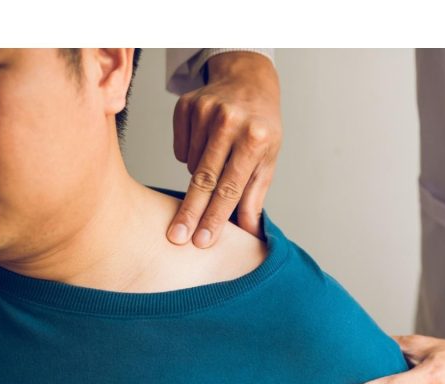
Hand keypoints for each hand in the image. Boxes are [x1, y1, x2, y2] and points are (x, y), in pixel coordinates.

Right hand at [168, 51, 281, 247]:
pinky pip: (180, 148)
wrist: (248, 81)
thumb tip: (248, 232)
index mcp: (255, 138)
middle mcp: (230, 123)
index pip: (231, 186)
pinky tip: (206, 144)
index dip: (215, 216)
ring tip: (217, 161)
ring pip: (191, 165)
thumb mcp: (267, 159)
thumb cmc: (261, 127)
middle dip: (190, 212)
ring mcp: (206, 111)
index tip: (203, 240)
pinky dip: (190, 155)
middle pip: (204, 178)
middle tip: (177, 237)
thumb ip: (254, 196)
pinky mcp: (186, 105)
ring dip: (200, 176)